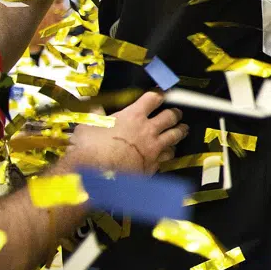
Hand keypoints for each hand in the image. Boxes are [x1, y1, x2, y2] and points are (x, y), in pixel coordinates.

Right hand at [66, 92, 186, 174]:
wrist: (96, 176)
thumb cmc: (89, 148)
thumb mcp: (87, 126)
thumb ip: (95, 116)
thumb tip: (95, 107)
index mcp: (133, 116)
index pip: (153, 99)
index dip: (158, 95)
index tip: (161, 94)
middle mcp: (148, 130)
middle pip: (171, 117)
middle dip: (175, 114)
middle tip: (177, 114)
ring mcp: (154, 148)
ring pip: (175, 137)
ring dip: (180, 132)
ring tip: (183, 130)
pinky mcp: (154, 165)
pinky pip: (168, 157)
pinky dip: (169, 153)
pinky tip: (168, 153)